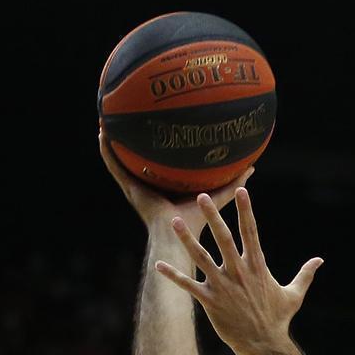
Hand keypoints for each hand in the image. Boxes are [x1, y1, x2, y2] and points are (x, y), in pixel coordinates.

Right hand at [99, 132, 251, 237]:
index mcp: (164, 187)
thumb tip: (251, 167)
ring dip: (111, 142)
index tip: (157, 127)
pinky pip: (114, 166)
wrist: (179, 238)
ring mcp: (135, 186)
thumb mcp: (215, 197)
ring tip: (106, 118)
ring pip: (118, 160)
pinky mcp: (129, 188)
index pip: (158, 164)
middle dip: (130, 141)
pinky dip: (107, 151)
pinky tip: (103, 134)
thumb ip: (232, 183)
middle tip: (126, 117)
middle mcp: (146, 185)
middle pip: (135, 159)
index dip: (156, 149)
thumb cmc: (197, 222)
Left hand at [154, 187, 323, 354]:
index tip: (241, 190)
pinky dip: (173, 275)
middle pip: (224, 238)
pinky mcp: (210, 302)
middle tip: (202, 196)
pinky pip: (188, 286)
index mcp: (257, 266)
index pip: (251, 232)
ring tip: (173, 222)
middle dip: (212, 216)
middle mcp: (239, 272)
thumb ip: (305, 274)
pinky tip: (158, 265)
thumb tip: (320, 260)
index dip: (246, 210)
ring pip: (201, 257)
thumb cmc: (278, 319)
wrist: (264, 344)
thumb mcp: (295, 294)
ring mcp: (223, 286)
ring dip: (187, 239)